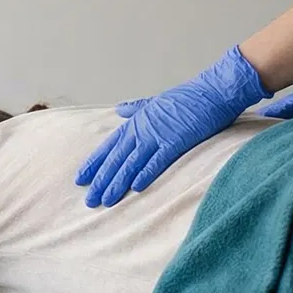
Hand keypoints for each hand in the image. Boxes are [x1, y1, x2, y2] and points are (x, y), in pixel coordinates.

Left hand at [76, 47, 270, 207]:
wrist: (212, 92)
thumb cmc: (187, 98)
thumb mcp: (155, 101)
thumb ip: (137, 108)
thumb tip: (121, 108)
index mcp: (136, 123)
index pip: (109, 147)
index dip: (94, 164)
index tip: (80, 179)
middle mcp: (141, 130)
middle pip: (115, 159)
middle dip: (101, 180)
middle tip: (89, 200)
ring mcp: (157, 136)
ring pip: (131, 163)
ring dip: (117, 183)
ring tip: (105, 200)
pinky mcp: (175, 141)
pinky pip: (157, 161)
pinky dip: (146, 173)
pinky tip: (135, 188)